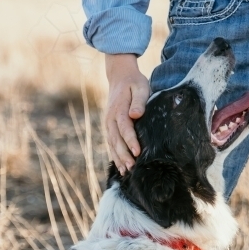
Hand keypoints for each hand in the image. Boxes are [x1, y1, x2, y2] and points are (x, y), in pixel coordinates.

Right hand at [104, 54, 149, 173]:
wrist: (119, 77)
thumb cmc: (133, 82)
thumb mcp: (140, 87)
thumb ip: (139, 101)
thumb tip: (136, 115)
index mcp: (119, 109)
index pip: (124, 128)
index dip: (130, 141)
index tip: (137, 152)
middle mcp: (110, 119)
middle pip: (116, 140)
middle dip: (123, 155)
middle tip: (132, 168)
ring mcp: (108, 124)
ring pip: (112, 144)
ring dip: (119, 158)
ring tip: (126, 172)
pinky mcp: (109, 128)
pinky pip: (111, 144)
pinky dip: (115, 156)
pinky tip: (121, 167)